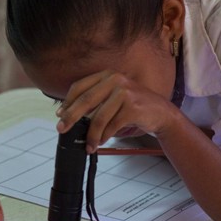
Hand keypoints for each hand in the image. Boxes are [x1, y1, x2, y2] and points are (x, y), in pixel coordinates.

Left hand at [56, 70, 176, 151]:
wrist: (161, 113)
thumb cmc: (134, 107)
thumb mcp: (113, 99)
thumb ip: (96, 103)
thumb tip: (70, 118)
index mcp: (107, 75)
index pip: (80, 86)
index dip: (67, 102)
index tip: (59, 115)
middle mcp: (115, 79)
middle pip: (85, 100)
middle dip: (71, 117)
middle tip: (61, 129)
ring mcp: (125, 92)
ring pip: (98, 117)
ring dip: (91, 135)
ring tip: (89, 146)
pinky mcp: (132, 106)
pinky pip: (111, 125)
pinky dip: (104, 136)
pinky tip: (101, 142)